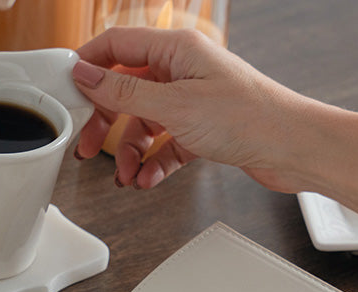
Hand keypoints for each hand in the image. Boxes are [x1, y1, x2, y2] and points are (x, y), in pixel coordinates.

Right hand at [72, 27, 327, 190]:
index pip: (117, 46)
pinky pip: (167, 144)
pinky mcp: (203, 129)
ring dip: (131, 152)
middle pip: (127, 91)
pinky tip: (150, 179)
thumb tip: (87, 76)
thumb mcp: (174, 106)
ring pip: (146, 123)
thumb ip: (124, 94)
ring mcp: (193, 100)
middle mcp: (183, 71)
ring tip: (127, 176)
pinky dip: (156, 162)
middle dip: (106, 123)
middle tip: (88, 149)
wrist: (291, 147)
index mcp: (175, 49)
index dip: (88, 67)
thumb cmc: (247, 117)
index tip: (66, 92)